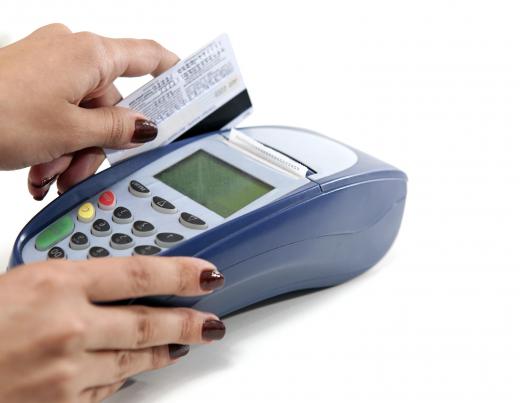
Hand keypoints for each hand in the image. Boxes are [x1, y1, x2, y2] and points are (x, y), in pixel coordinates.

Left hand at [0, 23, 178, 198]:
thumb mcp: (71, 130)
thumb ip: (117, 129)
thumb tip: (146, 127)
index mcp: (90, 54)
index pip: (150, 56)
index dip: (176, 73)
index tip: (193, 90)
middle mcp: (72, 54)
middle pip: (112, 104)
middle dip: (100, 144)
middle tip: (84, 171)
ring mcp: (50, 67)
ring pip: (84, 115)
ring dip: (73, 151)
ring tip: (50, 174)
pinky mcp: (31, 81)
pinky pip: (60, 112)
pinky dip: (56, 142)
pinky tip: (39, 166)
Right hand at [0, 256, 224, 401]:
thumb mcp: (28, 279)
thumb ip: (76, 282)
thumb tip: (123, 283)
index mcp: (57, 283)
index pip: (140, 273)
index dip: (181, 272)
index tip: (207, 274)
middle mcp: (68, 326)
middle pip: (148, 321)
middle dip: (188, 322)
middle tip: (212, 321)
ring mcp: (66, 371)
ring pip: (134, 359)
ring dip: (164, 351)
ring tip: (182, 344)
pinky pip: (107, 390)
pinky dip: (125, 378)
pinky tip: (136, 370)